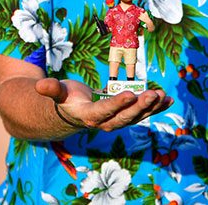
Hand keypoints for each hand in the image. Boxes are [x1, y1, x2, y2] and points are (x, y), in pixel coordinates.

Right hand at [35, 77, 172, 131]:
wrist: (71, 113)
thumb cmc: (65, 98)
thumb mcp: (58, 92)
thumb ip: (51, 89)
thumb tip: (39, 84)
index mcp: (88, 116)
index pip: (103, 112)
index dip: (116, 105)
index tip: (129, 94)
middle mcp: (104, 122)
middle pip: (124, 117)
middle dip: (139, 107)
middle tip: (153, 94)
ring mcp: (117, 120)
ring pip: (136, 116)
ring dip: (151, 107)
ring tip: (163, 96)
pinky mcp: (125, 115)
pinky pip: (142, 112)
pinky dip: (155, 107)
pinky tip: (168, 100)